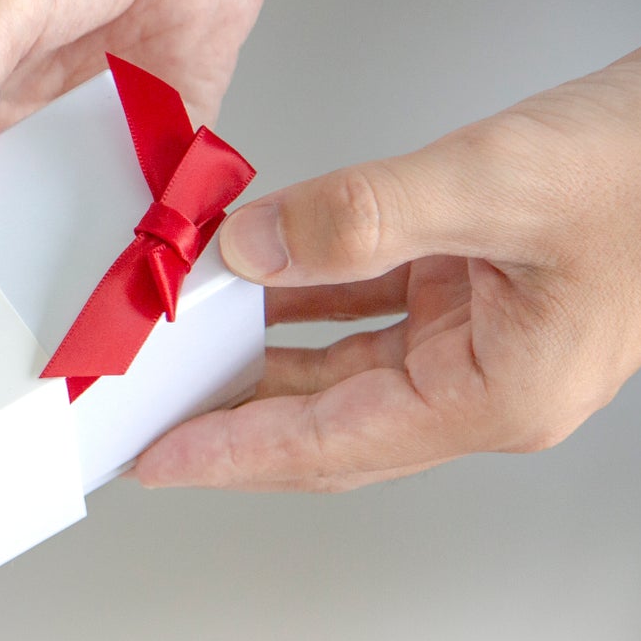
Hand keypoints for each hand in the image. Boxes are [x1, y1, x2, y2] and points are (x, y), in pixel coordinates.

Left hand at [138, 45, 640, 490]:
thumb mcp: (494, 183)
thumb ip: (362, 217)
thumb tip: (253, 249)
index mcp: (496, 396)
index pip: (327, 444)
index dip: (230, 452)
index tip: (154, 458)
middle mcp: (485, 383)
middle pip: (324, 420)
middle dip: (230, 414)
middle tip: (144, 412)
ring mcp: (484, 340)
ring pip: (341, 363)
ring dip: (262, 348)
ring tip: (179, 342)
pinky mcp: (481, 290)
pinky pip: (370, 306)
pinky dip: (308, 290)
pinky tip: (254, 273)